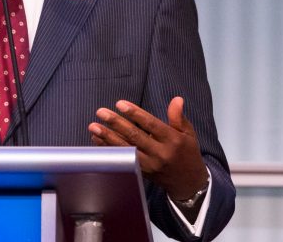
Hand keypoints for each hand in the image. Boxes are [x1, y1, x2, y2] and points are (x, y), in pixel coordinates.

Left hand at [88, 97, 207, 199]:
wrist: (188, 183)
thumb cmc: (187, 153)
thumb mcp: (188, 134)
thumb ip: (179, 117)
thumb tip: (176, 99)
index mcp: (172, 140)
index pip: (151, 124)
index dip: (135, 114)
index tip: (120, 104)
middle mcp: (160, 153)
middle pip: (135, 136)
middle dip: (116, 123)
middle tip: (101, 112)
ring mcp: (149, 164)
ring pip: (125, 149)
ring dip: (107, 137)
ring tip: (94, 126)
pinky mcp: (141, 172)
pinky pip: (123, 159)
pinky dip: (109, 149)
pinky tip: (98, 140)